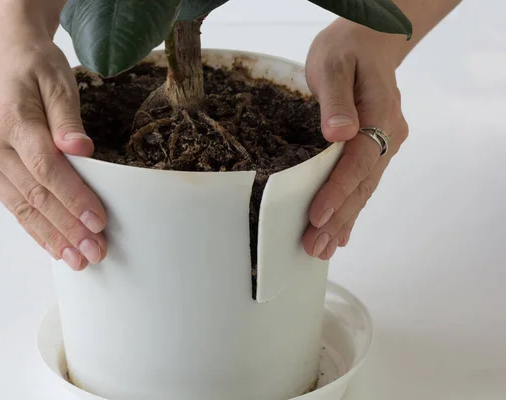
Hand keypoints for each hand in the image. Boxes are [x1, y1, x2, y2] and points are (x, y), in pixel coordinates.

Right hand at [0, 4, 106, 269]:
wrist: (0, 49)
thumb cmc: (33, 63)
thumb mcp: (57, 79)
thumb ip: (68, 118)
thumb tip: (82, 151)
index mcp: (10, 122)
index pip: (47, 170)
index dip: (75, 199)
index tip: (99, 222)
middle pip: (35, 196)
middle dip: (68, 229)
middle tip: (95, 254)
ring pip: (21, 207)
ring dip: (52, 237)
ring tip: (77, 260)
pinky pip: (12, 203)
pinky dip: (34, 227)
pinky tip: (52, 245)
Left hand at [302, 20, 409, 259]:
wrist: (367, 43)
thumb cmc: (347, 50)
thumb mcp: (335, 64)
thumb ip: (337, 100)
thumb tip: (339, 133)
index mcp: (380, 115)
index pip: (358, 162)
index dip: (337, 191)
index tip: (317, 215)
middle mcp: (387, 135)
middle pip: (362, 184)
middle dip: (337, 218)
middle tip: (314, 247)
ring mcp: (383, 144)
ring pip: (363, 188)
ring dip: (343, 220)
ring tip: (322, 249)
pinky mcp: (372, 149)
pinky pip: (362, 182)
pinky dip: (350, 208)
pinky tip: (341, 232)